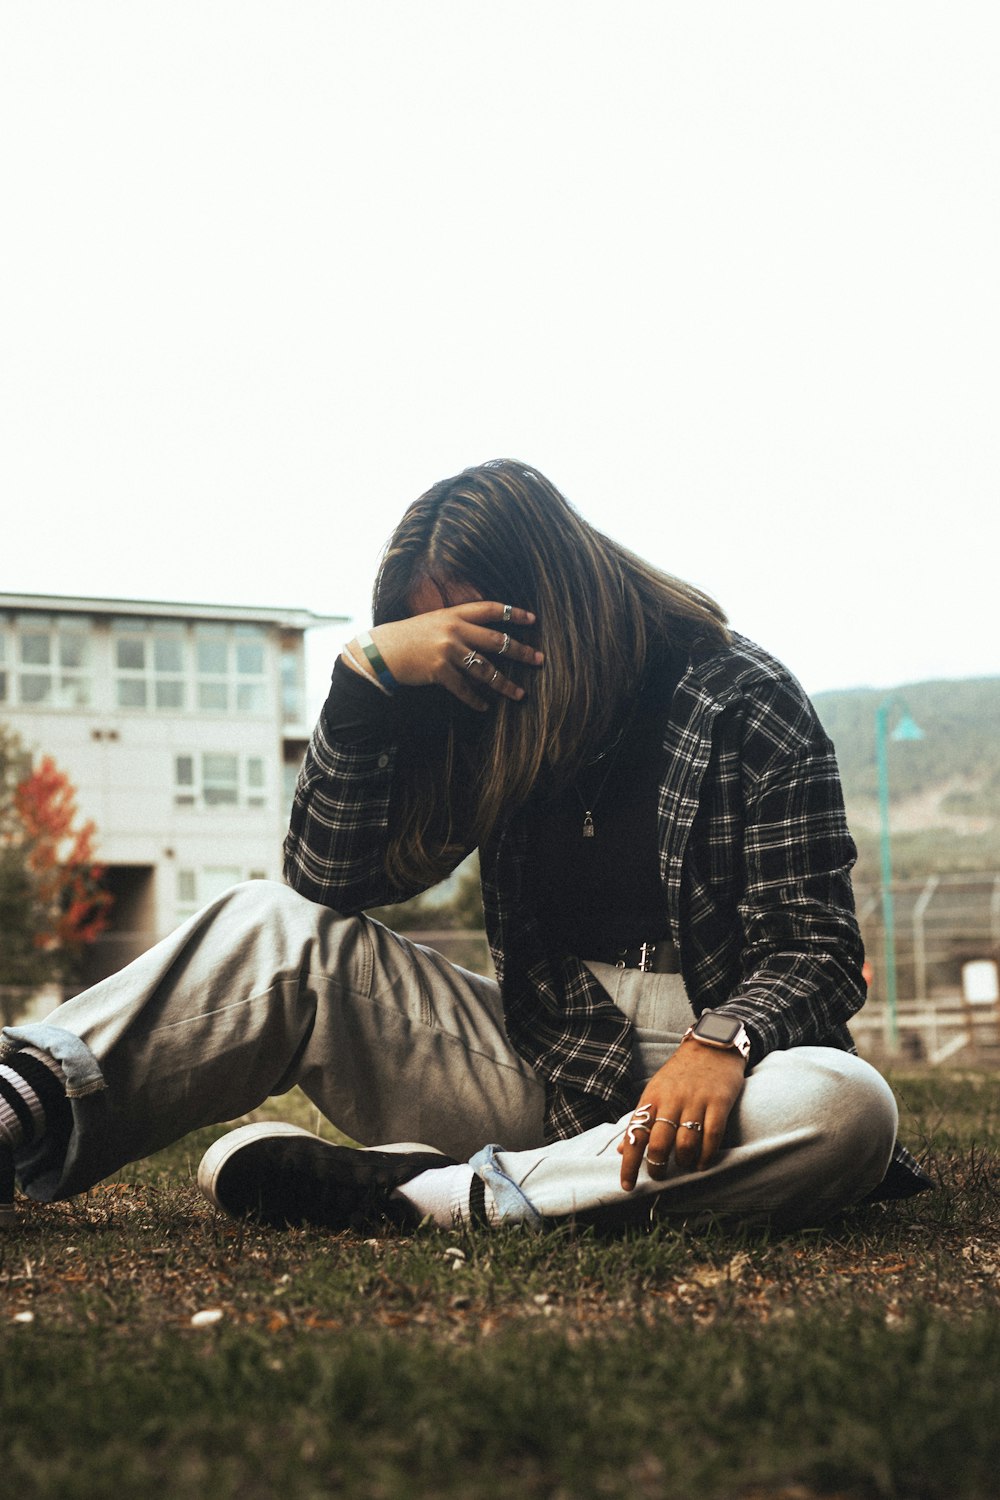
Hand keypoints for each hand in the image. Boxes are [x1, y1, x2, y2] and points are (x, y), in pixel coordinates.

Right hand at [367, 602, 543, 711]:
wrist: (380, 650)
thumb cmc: (408, 636)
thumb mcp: (434, 621)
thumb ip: (458, 624)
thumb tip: (485, 635)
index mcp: (454, 613)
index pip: (491, 609)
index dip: (514, 614)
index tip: (533, 620)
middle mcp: (454, 629)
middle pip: (497, 641)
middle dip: (521, 651)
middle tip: (539, 660)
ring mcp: (447, 650)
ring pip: (485, 670)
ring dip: (505, 684)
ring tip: (520, 694)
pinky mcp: (438, 671)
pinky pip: (464, 689)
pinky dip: (476, 700)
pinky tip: (486, 707)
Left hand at [617, 1040, 746, 1189]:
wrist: (711, 1045)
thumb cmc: (680, 1073)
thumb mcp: (655, 1090)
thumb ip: (641, 1119)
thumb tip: (623, 1149)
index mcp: (652, 1097)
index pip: (635, 1135)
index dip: (629, 1164)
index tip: (626, 1186)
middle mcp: (671, 1100)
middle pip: (659, 1143)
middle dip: (657, 1167)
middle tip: (659, 1176)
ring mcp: (696, 1101)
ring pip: (685, 1143)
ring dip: (683, 1162)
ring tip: (684, 1166)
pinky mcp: (719, 1102)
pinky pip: (712, 1135)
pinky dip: (707, 1155)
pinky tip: (703, 1163)